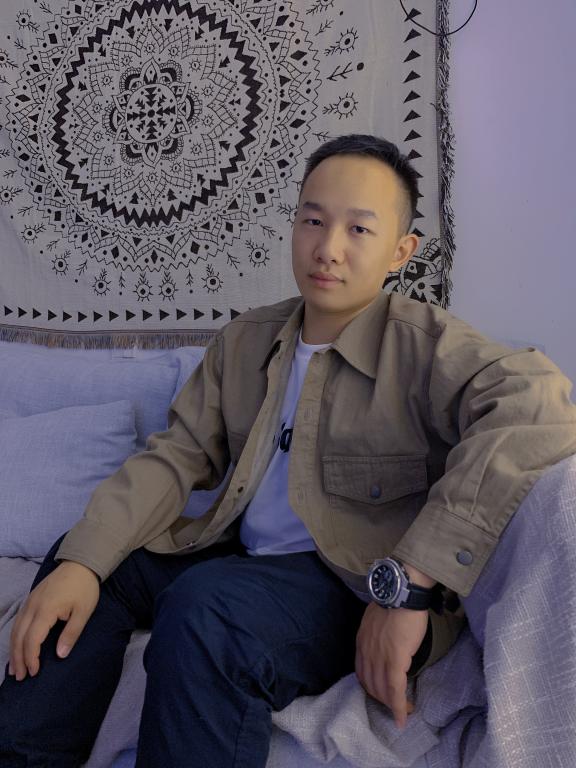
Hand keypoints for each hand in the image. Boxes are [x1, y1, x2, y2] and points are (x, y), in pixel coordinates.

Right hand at [9, 560, 99, 680]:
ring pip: (15, 629)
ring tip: (15, 668)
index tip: (34, 672)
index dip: (31, 658)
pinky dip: (15, 637)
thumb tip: (60, 655)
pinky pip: (18, 621)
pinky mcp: (30, 599)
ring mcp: (29, 601)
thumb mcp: (84, 612)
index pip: (32, 639)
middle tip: (20, 677)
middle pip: (19, 637)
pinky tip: (17, 646)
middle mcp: (32, 606)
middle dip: (18, 658)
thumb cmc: (84, 588)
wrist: (80, 563)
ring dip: (13, 650)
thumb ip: (71, 633)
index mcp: (46, 610)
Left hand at [355, 602, 427, 727]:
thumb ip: (377, 633)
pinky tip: (403, 716)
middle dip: (382, 699)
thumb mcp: (376, 618)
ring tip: (404, 711)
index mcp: (362, 642)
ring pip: (382, 690)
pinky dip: (399, 706)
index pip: (362, 672)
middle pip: (370, 685)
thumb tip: (385, 639)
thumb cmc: (394, 601)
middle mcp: (366, 652)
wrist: (401, 593)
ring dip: (392, 705)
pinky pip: (395, 689)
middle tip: (395, 706)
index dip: (372, 686)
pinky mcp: (395, 660)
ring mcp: (379, 657)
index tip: (381, 694)